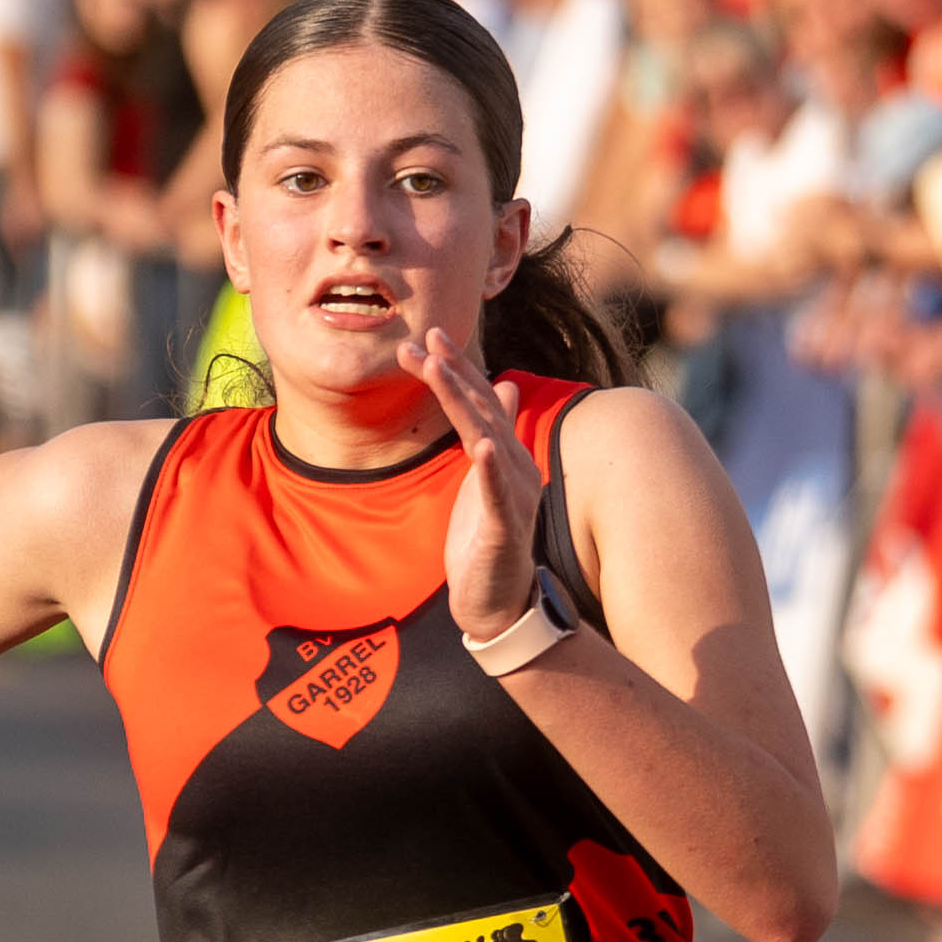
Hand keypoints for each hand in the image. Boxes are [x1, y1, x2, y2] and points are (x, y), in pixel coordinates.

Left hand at [422, 328, 552, 640]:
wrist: (498, 603)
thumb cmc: (488, 542)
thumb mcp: (486, 479)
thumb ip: (493, 434)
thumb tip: (506, 386)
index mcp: (505, 455)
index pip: (481, 401)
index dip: (458, 368)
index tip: (430, 337)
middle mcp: (514, 467)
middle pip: (482, 410)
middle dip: (454, 372)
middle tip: (427, 338)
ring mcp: (512, 497)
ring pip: (486, 438)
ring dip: (463, 402)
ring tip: (440, 369)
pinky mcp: (505, 528)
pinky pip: (498, 493)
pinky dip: (491, 468)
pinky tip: (483, 445)